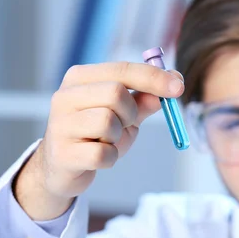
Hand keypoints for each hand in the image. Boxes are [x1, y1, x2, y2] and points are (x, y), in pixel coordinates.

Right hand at [14, 62, 184, 220]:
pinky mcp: (63, 153)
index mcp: (80, 78)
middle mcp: (65, 96)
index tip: (178, 87)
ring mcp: (60, 125)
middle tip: (123, 124)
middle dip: (130, 112)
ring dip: (118, 136)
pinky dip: (110, 158)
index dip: (153, 77)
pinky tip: (99, 157)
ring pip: (108, 123)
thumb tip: (173, 83)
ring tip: (106, 141)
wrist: (62, 168)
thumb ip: (146, 98)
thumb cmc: (95, 134)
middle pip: (116, 93)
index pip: (122, 69)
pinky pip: (103, 153)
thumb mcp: (124, 113)